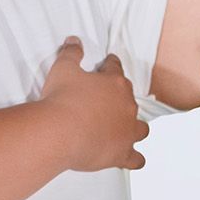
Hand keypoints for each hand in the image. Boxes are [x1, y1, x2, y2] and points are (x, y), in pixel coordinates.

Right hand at [38, 36, 149, 171]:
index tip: (108, 64)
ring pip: (140, 129)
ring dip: (134, 128)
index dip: (110, 65)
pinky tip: (133, 159)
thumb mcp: (63, 68)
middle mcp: (126, 106)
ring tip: (125, 128)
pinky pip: (135, 159)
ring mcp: (126, 132)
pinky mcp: (121, 154)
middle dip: (120, 98)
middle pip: (129, 99)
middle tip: (107, 100)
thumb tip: (74, 40)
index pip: (115, 68)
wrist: (59, 131)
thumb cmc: (61, 99)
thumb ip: (71, 53)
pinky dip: (135, 159)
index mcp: (114, 83)